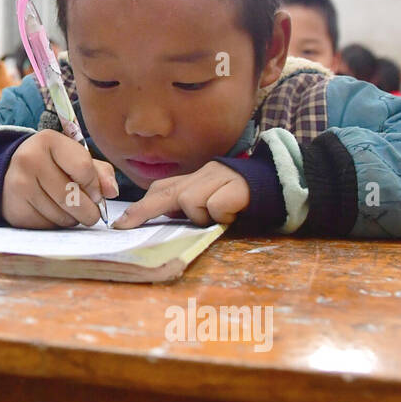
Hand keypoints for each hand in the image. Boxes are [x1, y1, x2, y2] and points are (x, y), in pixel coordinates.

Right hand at [0, 130, 118, 228]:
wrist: (10, 174)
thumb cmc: (51, 165)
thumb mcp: (75, 159)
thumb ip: (100, 172)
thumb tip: (112, 192)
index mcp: (48, 141)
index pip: (84, 168)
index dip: (95, 186)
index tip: (95, 192)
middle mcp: (29, 160)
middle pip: (74, 197)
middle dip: (89, 210)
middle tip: (89, 210)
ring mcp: (19, 186)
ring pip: (63, 216)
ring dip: (73, 218)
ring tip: (67, 209)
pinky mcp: (15, 209)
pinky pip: (49, 226)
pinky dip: (56, 224)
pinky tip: (51, 213)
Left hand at [112, 161, 249, 228]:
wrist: (279, 186)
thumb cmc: (240, 200)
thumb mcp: (209, 200)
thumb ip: (187, 206)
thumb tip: (159, 220)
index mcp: (194, 180)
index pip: (160, 189)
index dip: (140, 207)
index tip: (121, 225)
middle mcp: (202, 175)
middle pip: (165, 193)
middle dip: (143, 211)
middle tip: (125, 226)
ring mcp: (218, 179)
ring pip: (189, 200)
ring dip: (200, 215)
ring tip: (220, 216)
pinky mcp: (235, 187)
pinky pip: (215, 206)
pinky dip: (221, 214)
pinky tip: (234, 212)